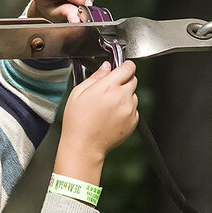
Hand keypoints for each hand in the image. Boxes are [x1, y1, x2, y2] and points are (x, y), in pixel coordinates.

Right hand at [54, 60, 138, 184]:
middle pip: (133, 79)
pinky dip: (126, 110)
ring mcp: (130, 110)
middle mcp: (122, 97)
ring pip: (134, 95)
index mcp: (109, 87)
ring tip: (108, 107)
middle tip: (109, 91)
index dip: (124, 66)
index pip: (128, 67)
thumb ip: (95, 76)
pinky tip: (111, 117)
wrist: (84, 146)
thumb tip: (106, 66)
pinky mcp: (133, 121)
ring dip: (125, 97)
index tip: (120, 68)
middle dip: (124, 81)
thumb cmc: (77, 122)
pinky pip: (134, 109)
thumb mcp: (78, 93)